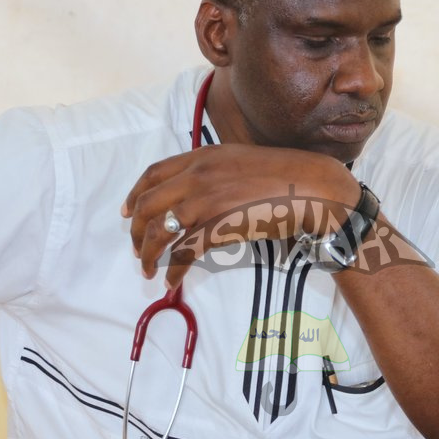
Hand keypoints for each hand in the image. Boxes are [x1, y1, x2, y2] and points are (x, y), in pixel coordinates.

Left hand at [123, 146, 358, 284]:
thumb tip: (201, 193)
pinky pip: (183, 252)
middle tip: (137, 250)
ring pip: (159, 231)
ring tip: (148, 270)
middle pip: (147, 205)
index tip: (128, 213)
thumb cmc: (284, 176)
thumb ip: (215, 172)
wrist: (310, 188)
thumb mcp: (241, 162)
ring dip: (148, 254)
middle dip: (136, 232)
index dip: (134, 195)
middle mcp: (196, 176)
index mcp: (201, 157)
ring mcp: (205, 201)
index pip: (152, 174)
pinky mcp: (217, 227)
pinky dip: (172, 269)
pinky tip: (172, 280)